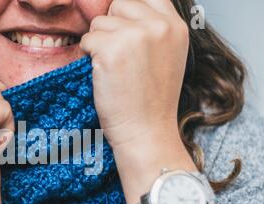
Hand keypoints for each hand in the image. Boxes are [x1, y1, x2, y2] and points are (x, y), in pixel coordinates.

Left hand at [80, 0, 189, 151]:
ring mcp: (135, 35)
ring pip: (100, 22)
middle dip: (112, 27)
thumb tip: (121, 10)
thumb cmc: (151, 101)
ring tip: (114, 69)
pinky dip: (88, 55)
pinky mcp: (110, 49)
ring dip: (99, 43)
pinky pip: (88, 38)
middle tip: (118, 57)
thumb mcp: (167, 55)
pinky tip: (104, 75)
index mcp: (175, 26)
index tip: (123, 32)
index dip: (128, 12)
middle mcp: (158, 25)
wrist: (145, 132)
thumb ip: (152, 29)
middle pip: (119, 4)